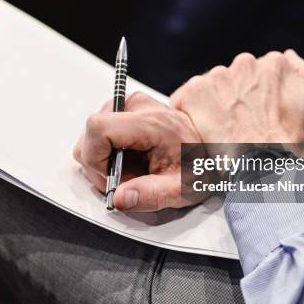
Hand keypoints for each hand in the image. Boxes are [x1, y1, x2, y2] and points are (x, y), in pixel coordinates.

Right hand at [73, 92, 204, 211]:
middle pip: (91, 133)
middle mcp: (138, 106)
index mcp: (152, 122)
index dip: (95, 158)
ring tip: (133, 170)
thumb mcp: (182, 189)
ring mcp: (130, 105)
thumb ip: (150, 195)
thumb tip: (119, 198)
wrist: (213, 149)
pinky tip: (130, 161)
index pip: (98, 128)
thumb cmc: (199, 166)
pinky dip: (109, 152)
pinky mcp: (126, 110)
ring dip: (105, 159)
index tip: (111, 178)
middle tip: (130, 179)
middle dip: (101, 164)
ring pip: (92, 134)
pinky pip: (100, 132)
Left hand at [170, 50, 303, 157]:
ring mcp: (217, 76)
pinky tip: (201, 132)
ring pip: (209, 88)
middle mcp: (245, 63)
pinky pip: (184, 100)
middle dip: (233, 98)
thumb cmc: (291, 142)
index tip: (254, 115)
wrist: (264, 164)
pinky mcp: (194, 92)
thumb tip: (290, 55)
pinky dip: (189, 114)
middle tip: (237, 126)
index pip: (258, 73)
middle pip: (233, 78)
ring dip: (211, 105)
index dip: (255, 97)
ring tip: (220, 132)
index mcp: (275, 63)